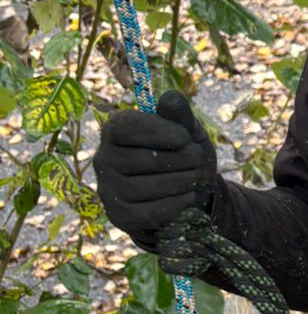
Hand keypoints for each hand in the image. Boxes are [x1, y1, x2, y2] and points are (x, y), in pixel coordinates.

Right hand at [93, 91, 216, 250]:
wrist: (188, 195)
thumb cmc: (184, 157)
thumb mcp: (188, 132)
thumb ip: (180, 115)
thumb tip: (170, 97)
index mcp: (114, 131)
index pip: (128, 127)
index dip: (161, 131)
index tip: (186, 137)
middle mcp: (104, 159)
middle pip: (144, 159)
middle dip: (182, 159)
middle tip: (197, 160)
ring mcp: (108, 190)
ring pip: (148, 187)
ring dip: (182, 182)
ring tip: (195, 177)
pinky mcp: (119, 216)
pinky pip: (149, 213)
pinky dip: (176, 205)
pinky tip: (188, 196)